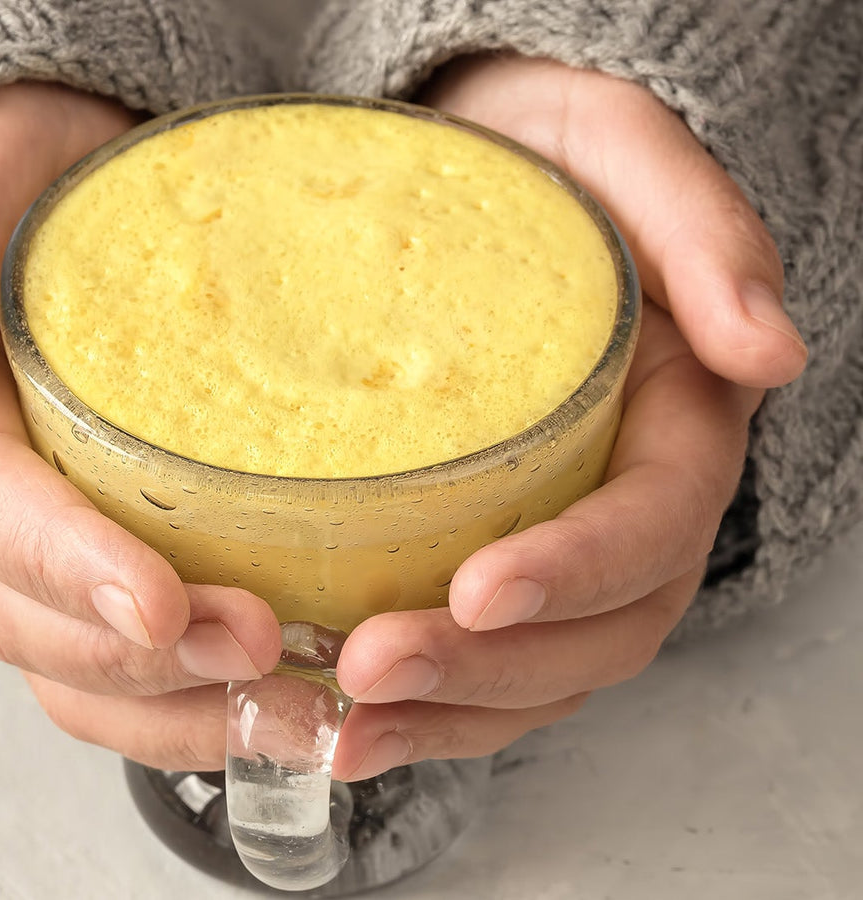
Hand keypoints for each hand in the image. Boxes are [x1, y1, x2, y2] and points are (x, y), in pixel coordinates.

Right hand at [0, 83, 283, 769]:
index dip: (67, 566)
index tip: (158, 603)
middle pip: (27, 621)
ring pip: (72, 677)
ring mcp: (33, 558)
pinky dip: (196, 716)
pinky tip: (285, 714)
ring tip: (298, 711)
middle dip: (139, 657)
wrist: (75, 215)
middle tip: (261, 643)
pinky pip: (123, 684)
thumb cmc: (41, 188)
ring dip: (177, 710)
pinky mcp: (97, 582)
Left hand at [326, 55, 808, 781]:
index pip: (652, 525)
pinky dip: (420, 708)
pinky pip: (480, 660)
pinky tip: (339, 725)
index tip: (478, 590)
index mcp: (678, 419)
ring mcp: (559, 536)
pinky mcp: (483, 548)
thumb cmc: (542, 154)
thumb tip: (768, 347)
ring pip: (540, 672)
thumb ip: (702, 232)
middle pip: (599, 631)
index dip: (575, 570)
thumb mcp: (620, 149)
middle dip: (489, 668)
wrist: (469, 157)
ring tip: (345, 730)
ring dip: (447, 715)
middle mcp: (626, 498)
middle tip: (369, 669)